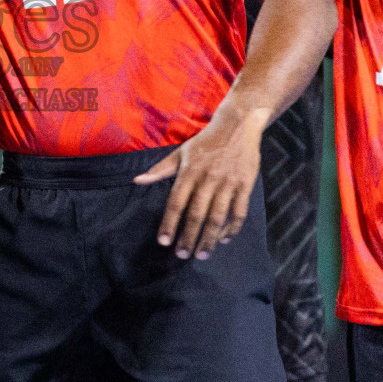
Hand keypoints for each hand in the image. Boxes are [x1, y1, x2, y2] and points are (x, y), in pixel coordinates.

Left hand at [132, 105, 267, 257]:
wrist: (237, 126)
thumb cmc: (206, 142)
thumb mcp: (181, 152)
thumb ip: (160, 169)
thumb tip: (137, 180)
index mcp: (189, 172)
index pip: (176, 202)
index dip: (169, 223)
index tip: (164, 242)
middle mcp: (208, 179)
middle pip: (197, 214)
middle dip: (189, 237)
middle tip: (183, 256)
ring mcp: (228, 183)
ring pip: (218, 217)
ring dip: (209, 239)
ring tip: (202, 255)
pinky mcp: (245, 185)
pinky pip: (239, 212)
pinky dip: (232, 229)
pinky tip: (223, 240)